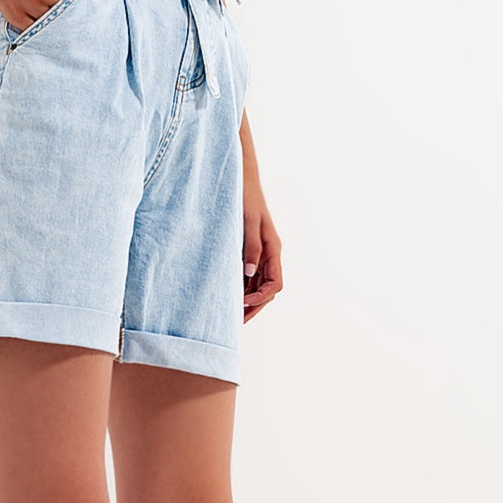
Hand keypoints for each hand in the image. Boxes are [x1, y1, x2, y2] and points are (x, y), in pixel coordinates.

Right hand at [0, 0, 118, 32]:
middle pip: (72, 18)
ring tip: (55, 18)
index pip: (88, 3)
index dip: (89, 6)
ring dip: (58, 27)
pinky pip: (34, 33)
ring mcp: (31, 7)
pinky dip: (40, 31)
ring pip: (54, 28)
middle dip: (75, 19)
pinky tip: (42, 24)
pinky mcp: (15, 17)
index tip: (91, 10)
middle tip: (76, 19)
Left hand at [242, 177, 282, 321]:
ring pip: (257, 286)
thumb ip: (251, 248)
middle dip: (253, 307)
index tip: (243, 303)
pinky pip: (248, 277)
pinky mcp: (248, 251)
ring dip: (247, 301)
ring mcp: (259, 254)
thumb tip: (249, 273)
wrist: (240, 179)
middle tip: (235, 323)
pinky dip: (240, 289)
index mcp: (273, 249)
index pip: (274, 284)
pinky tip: (228, 297)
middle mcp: (269, 255)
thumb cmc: (245, 197)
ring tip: (230, 316)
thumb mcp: (247, 222)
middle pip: (266, 290)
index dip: (261, 298)